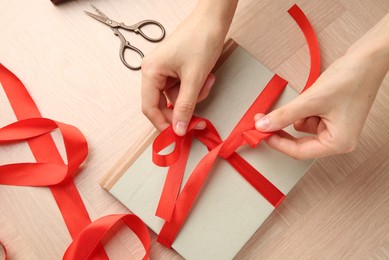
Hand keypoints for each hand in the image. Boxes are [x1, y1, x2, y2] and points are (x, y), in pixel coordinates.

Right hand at [141, 1, 237, 135]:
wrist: (214, 19)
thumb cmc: (201, 39)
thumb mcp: (194, 78)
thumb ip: (185, 106)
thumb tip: (179, 129)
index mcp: (150, 71)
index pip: (149, 107)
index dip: (162, 124)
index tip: (177, 135)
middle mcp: (154, 71)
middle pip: (163, 103)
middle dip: (184, 106)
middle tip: (198, 113)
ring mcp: (165, 70)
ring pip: (177, 97)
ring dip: (194, 94)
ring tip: (206, 80)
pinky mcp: (176, 69)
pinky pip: (183, 87)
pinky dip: (196, 87)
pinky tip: (205, 76)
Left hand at [254, 48, 388, 159]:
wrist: (369, 57)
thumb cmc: (352, 78)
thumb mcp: (311, 100)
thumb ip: (285, 115)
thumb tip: (264, 125)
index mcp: (339, 142)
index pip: (299, 152)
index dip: (277, 143)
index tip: (261, 134)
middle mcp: (339, 139)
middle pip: (300, 142)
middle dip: (283, 128)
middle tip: (264, 120)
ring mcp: (336, 128)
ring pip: (303, 126)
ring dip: (298, 113)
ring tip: (309, 96)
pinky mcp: (332, 116)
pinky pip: (309, 116)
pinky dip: (305, 107)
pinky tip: (314, 94)